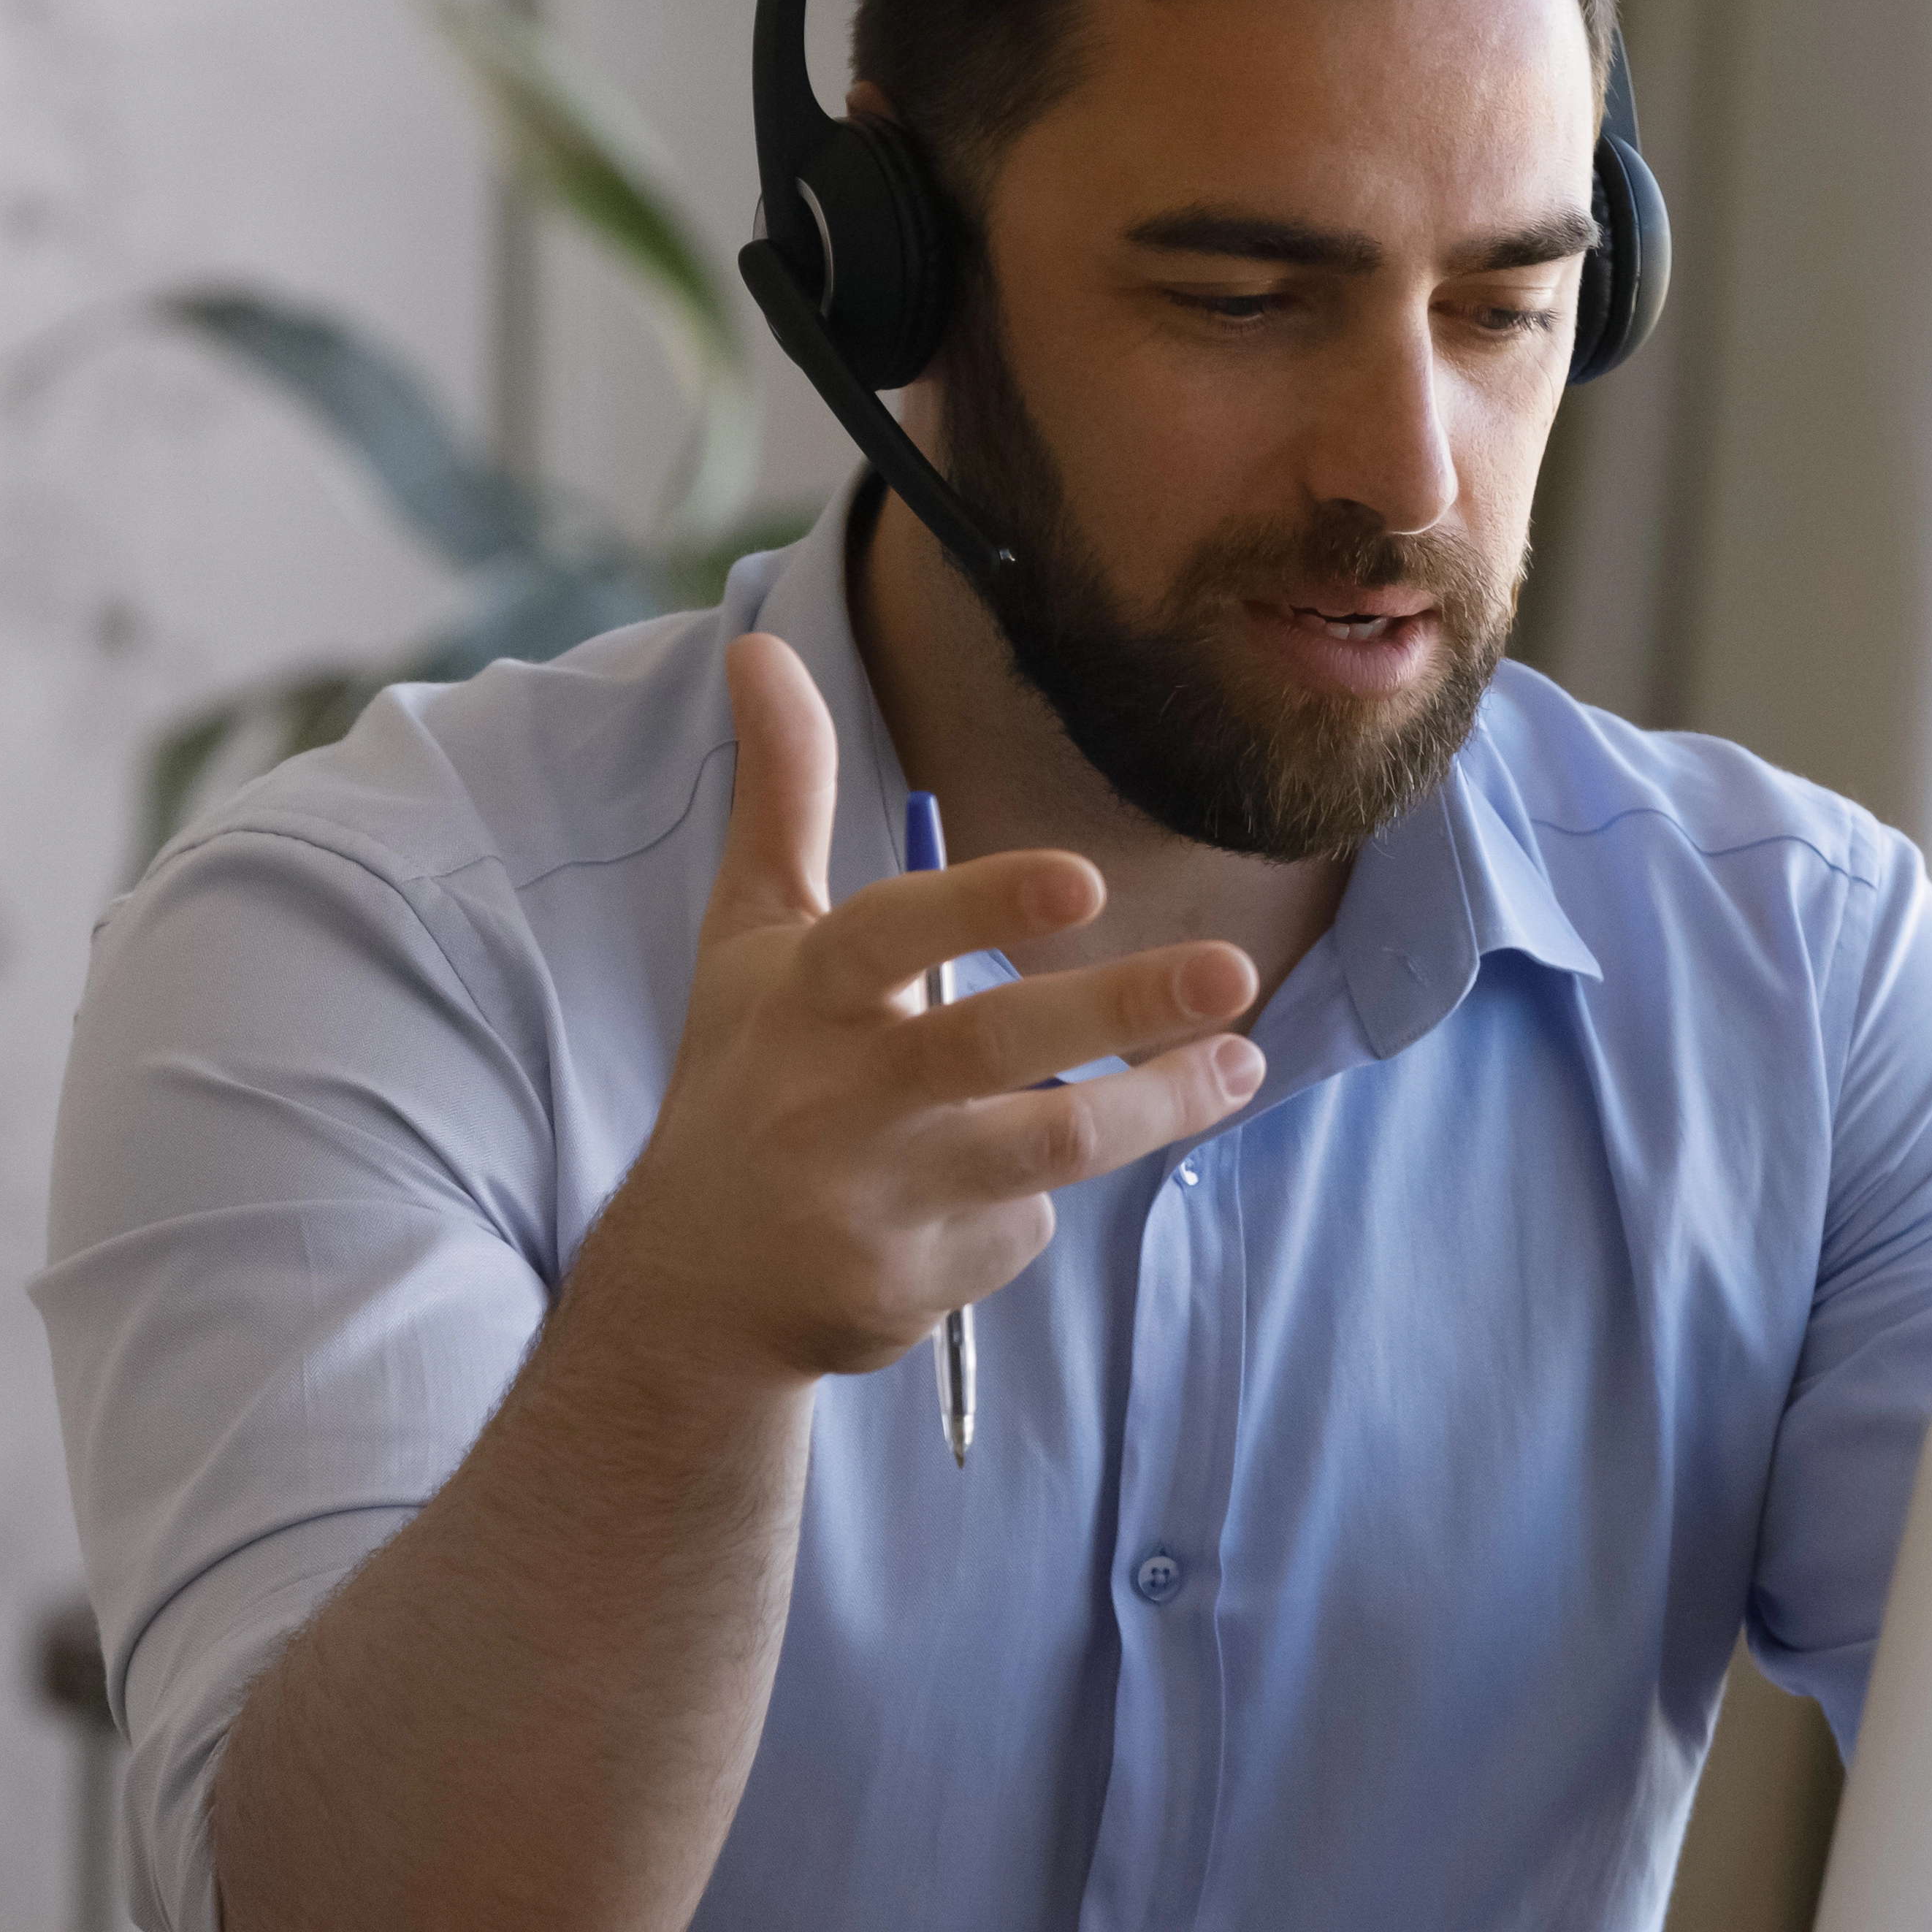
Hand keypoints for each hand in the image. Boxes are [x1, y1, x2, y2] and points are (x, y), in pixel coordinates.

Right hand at [572, 634, 1264, 1384]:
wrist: (693, 1288)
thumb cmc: (745, 1077)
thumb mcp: (750, 935)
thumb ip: (783, 794)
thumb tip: (762, 643)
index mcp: (806, 995)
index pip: (891, 934)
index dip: (984, 906)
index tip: (1086, 879)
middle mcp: (838, 1092)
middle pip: (995, 1042)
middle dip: (1123, 1005)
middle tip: (1236, 970)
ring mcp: (878, 1194)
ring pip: (1047, 1146)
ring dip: (1156, 1105)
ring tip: (1238, 1064)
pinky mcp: (917, 1281)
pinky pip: (1022, 1227)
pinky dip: (1036, 1202)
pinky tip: (1005, 1190)